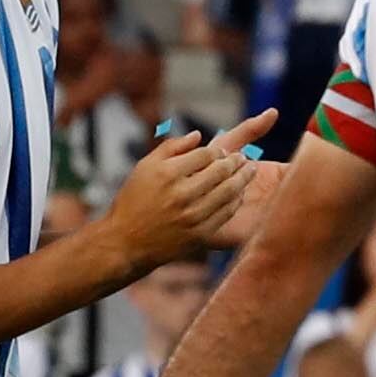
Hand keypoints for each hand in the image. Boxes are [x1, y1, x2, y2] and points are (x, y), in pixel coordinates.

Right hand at [101, 115, 274, 270]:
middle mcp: (181, 194)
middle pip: (222, 171)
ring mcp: (192, 215)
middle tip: (243, 158)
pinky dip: (236, 200)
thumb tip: (198, 135)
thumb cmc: (134, 200)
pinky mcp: (200, 234)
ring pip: (229, 191)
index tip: (223, 152)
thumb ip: (171, 147)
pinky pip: (227, 213)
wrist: (126, 241)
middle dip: (237, 162)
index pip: (206, 155)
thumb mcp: (145, 167)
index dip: (219, 152)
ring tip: (250, 171)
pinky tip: (239, 193)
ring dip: (243, 179)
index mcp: (167, 173)